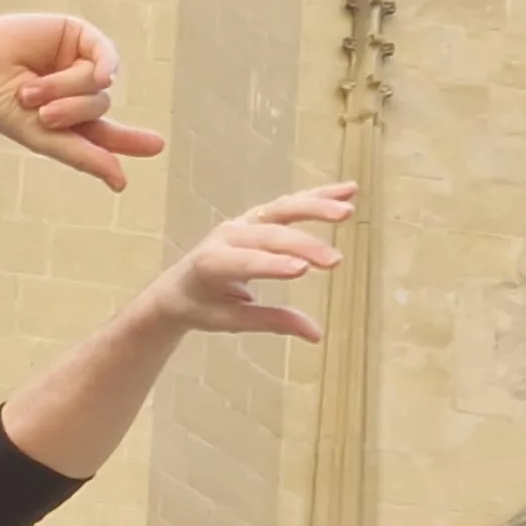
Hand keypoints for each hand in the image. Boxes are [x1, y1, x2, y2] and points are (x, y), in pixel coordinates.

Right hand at [0, 14, 167, 189]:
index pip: (105, 131)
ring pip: (102, 83)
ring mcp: (75, 60)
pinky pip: (106, 54)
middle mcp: (74, 89)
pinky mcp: (75, 34)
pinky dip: (103, 66)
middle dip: (73, 112)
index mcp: (67, 117)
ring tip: (30, 88)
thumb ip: (86, 157)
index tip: (158, 146)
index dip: (131, 140)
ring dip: (68, 89)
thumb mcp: (46, 138)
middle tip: (40, 112)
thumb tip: (122, 181)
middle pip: (101, 107)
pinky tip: (99, 73)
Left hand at [138, 184, 353, 341]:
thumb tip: (316, 335)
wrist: (177, 288)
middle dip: (303, 246)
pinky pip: (290, 204)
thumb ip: (271, 322)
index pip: (246, 262)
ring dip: (315, 207)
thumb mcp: (231, 320)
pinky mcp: (257, 216)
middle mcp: (228, 236)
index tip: (303, 270)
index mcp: (212, 263)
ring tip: (347, 211)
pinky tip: (348, 190)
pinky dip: (318, 195)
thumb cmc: (202, 307)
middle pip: (270, 235)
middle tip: (334, 261)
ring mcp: (243, 222)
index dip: (273, 265)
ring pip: (282, 209)